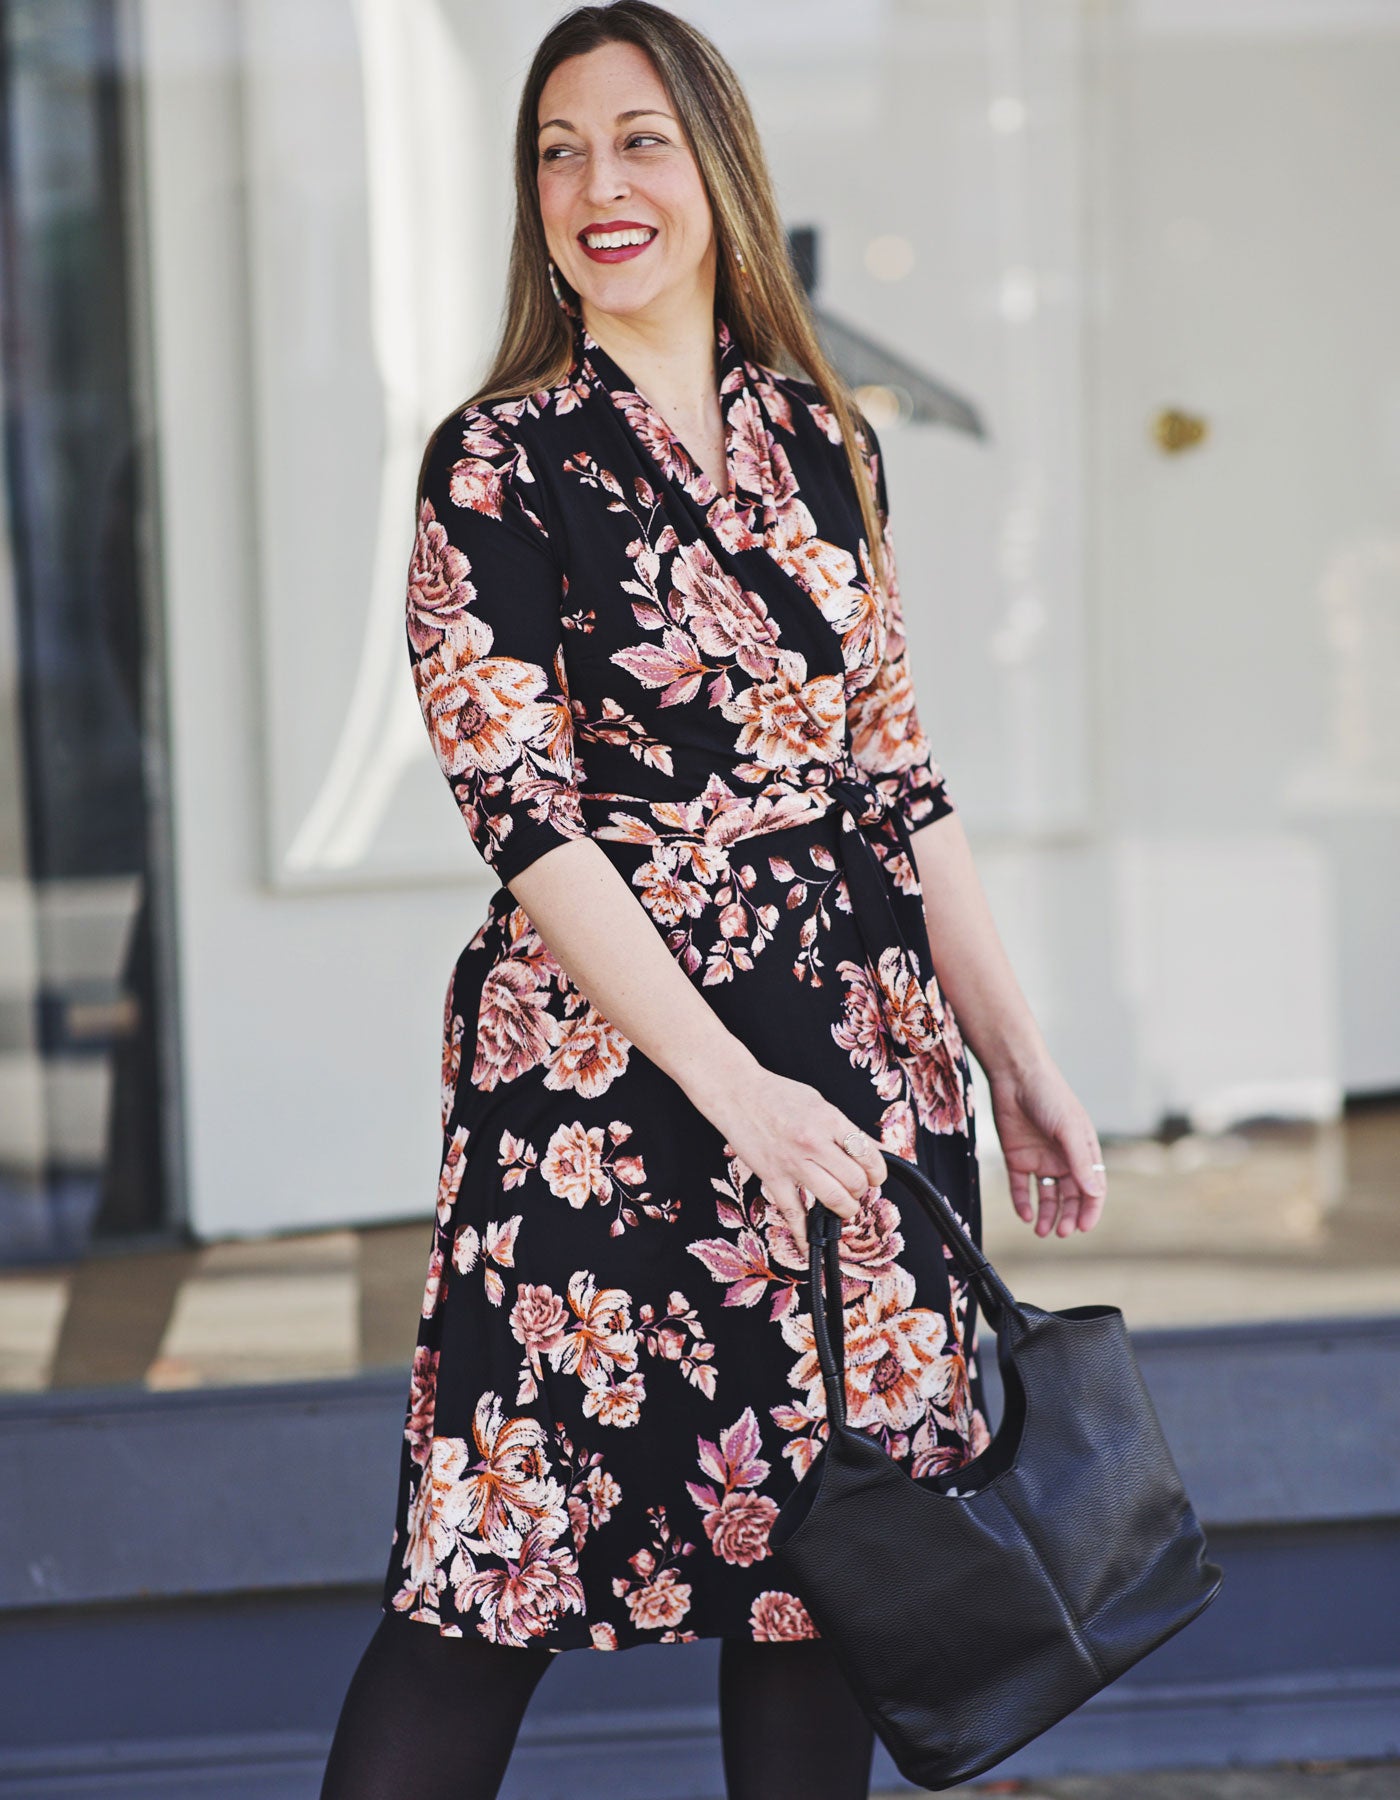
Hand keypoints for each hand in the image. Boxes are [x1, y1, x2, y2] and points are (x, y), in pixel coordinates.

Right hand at [703, 1065, 886, 1257]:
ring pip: (834, 1200)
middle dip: (862, 1190)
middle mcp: (814, 1143)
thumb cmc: (777, 1094)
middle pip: (856, 1181)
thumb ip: (846, 1129)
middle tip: (857, 1188)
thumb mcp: (820, 1102)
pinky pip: (793, 1214)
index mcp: (830, 1120)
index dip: (878, 1171)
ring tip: (844, 1205)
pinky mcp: (773, 1178)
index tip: (875, 1175)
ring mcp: (793, 1163)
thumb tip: (875, 1149)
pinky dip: (803, 1236)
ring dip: (846, 1209)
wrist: (736, 1093)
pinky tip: (809, 1247)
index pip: (869, 1155)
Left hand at [988, 1058, 1106, 1237]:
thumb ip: (1080, 1162)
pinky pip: (1021, 1187)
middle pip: (1069, 1196)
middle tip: (1061, 1232)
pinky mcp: (1017, 1157)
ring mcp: (1040, 1159)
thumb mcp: (1069, 1130)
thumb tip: (1094, 1193)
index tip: (1082, 1227)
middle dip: (1067, 1216)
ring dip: (1046, 1214)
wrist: (1015, 1075)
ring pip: (1046, 1196)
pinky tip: (1025, 1214)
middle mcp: (1063, 1158)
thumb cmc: (1049, 1096)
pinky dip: (1023, 1202)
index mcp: (1083, 1151)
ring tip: (1042, 1231)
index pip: (1092, 1188)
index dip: (1090, 1209)